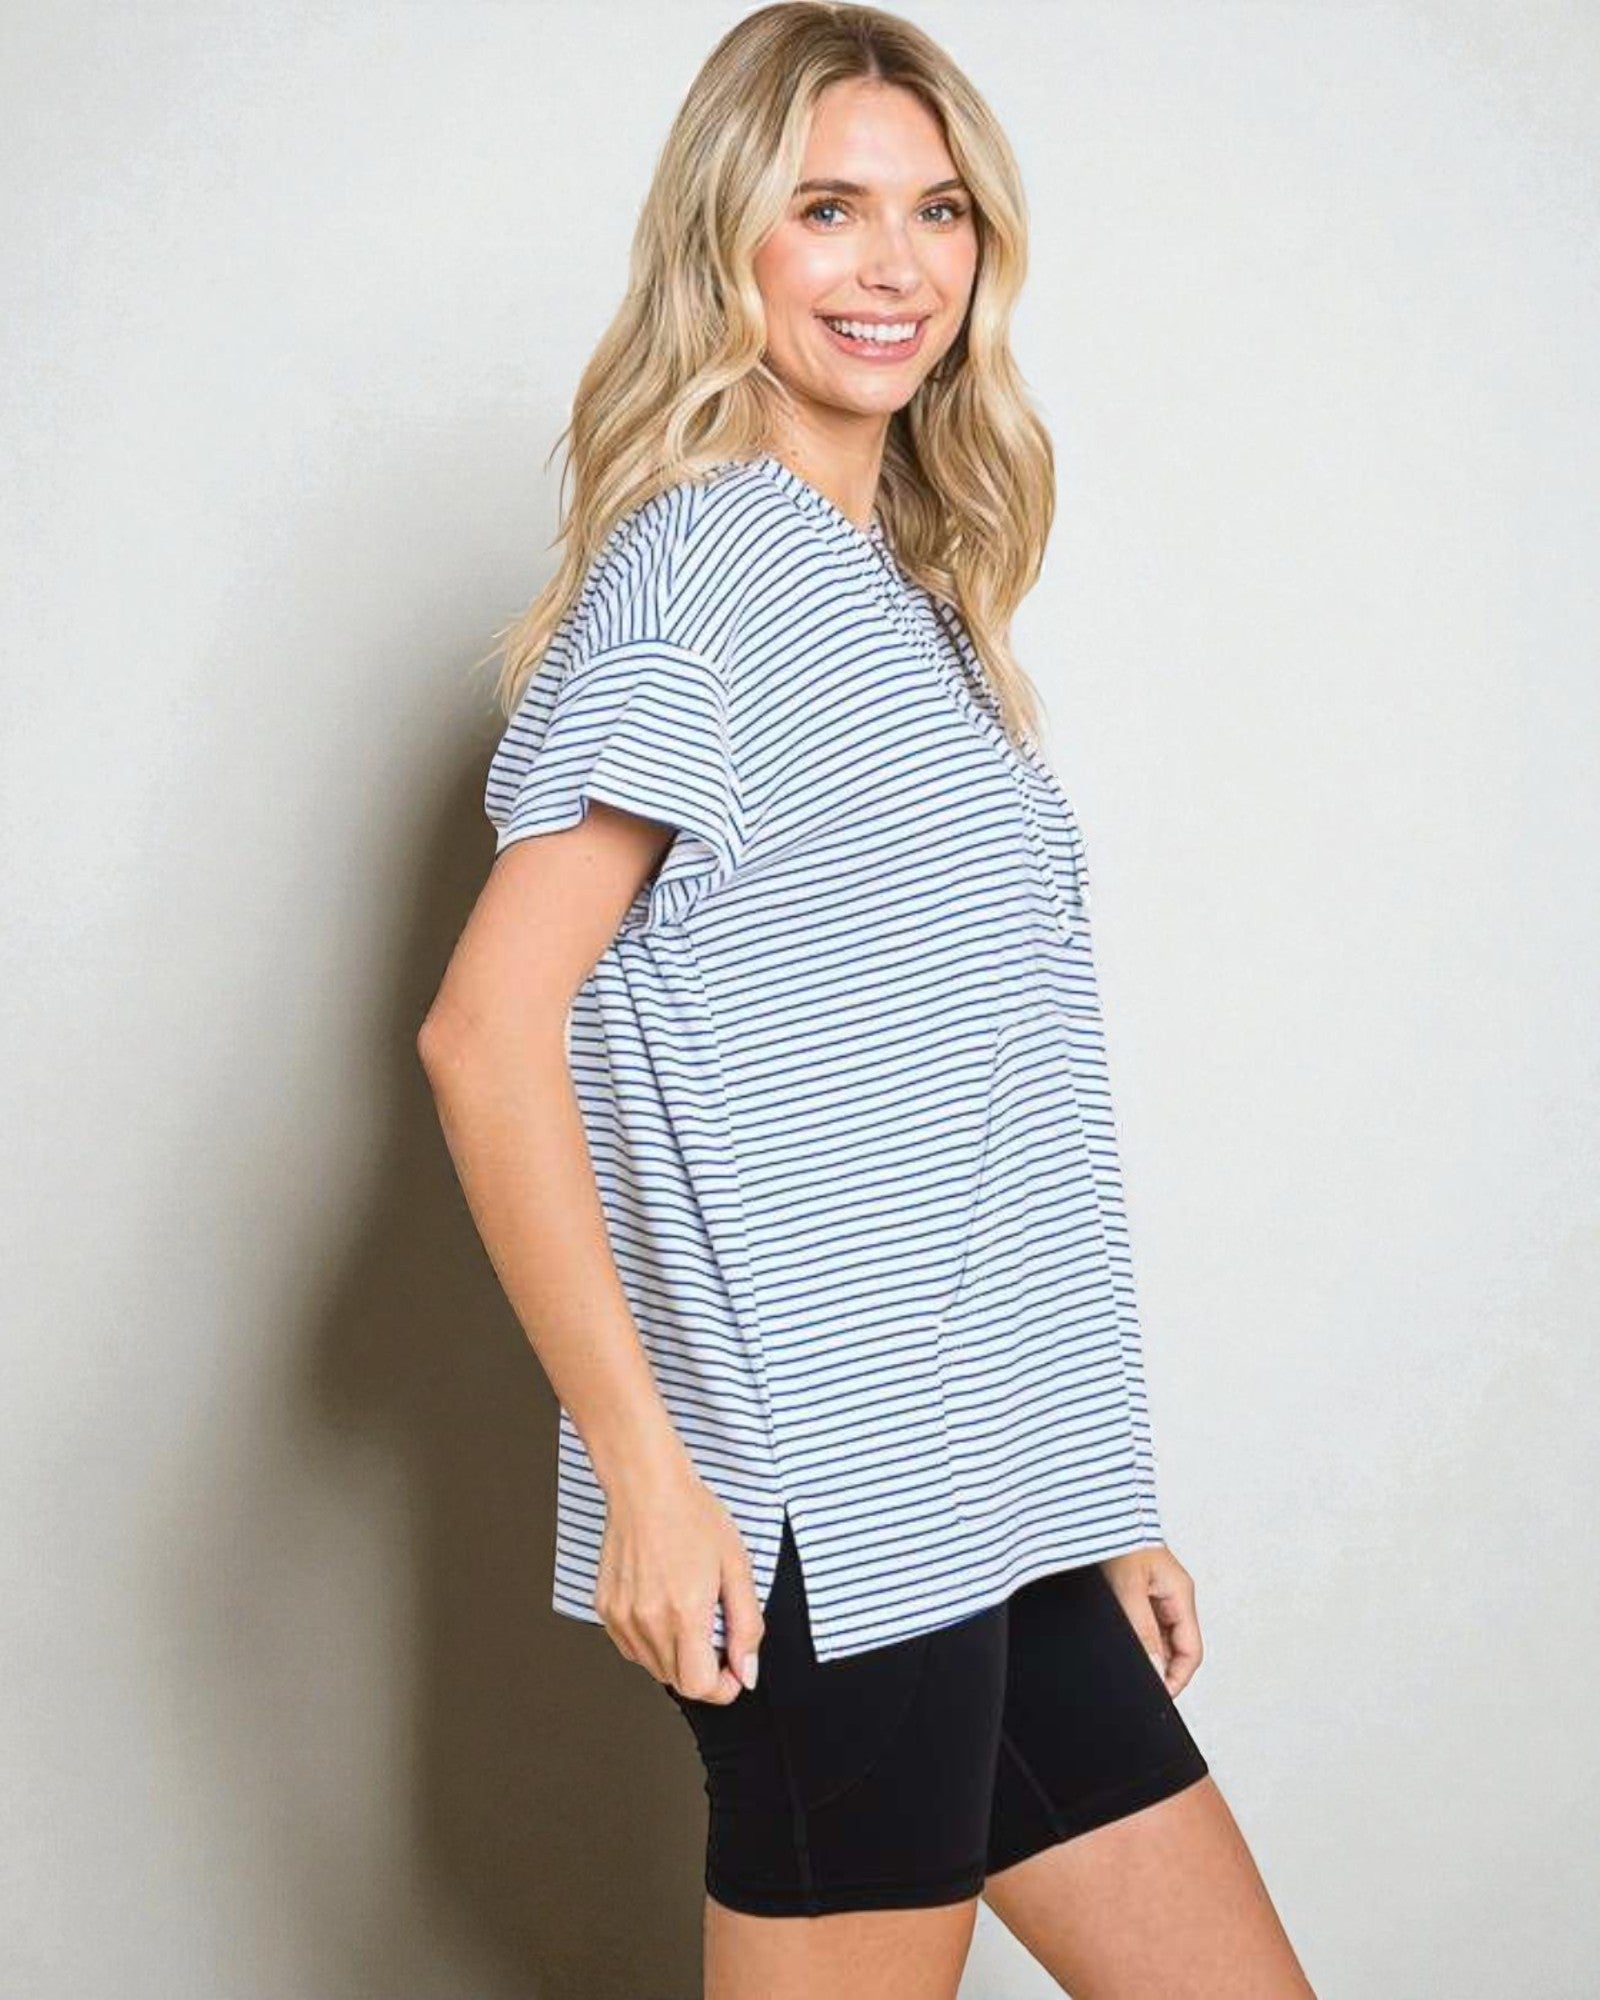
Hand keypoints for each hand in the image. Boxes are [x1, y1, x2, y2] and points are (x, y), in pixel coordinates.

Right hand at [593, 1468, 763, 1705]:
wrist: (646, 1487)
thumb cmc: (692, 1516)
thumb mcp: (737, 1567)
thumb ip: (746, 1626)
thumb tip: (746, 1673)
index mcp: (684, 1612)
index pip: (699, 1687)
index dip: (723, 1686)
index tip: (733, 1669)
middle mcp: (648, 1620)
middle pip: (678, 1682)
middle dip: (704, 1669)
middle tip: (715, 1630)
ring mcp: (622, 1617)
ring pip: (654, 1667)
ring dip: (677, 1656)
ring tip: (688, 1611)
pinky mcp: (606, 1610)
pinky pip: (632, 1648)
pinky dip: (652, 1641)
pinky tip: (664, 1606)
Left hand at [1098, 1543, 1202, 1697]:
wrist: (1095, 1511)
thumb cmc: (1117, 1536)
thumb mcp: (1129, 1588)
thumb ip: (1143, 1631)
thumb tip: (1156, 1671)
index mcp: (1180, 1594)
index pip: (1191, 1651)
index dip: (1177, 1678)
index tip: (1157, 1696)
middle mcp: (1172, 1595)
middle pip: (1177, 1648)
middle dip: (1161, 1669)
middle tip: (1139, 1686)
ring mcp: (1155, 1593)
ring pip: (1159, 1637)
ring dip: (1147, 1652)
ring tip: (1126, 1664)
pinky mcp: (1137, 1590)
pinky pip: (1143, 1623)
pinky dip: (1135, 1638)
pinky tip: (1118, 1642)